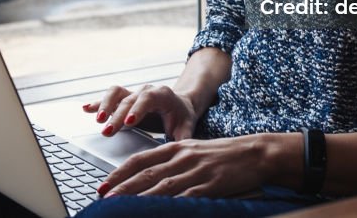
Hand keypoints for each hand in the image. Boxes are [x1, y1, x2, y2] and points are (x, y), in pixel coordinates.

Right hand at [82, 83, 198, 140]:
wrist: (179, 104)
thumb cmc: (182, 116)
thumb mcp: (186, 126)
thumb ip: (183, 138)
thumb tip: (181, 151)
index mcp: (161, 94)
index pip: (147, 99)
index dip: (137, 109)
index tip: (128, 122)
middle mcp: (145, 91)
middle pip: (128, 100)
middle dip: (117, 115)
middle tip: (108, 131)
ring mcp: (133, 93)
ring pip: (116, 93)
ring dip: (105, 105)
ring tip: (97, 120)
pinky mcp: (124, 99)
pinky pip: (110, 97)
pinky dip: (98, 103)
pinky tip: (86, 109)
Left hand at [98, 136, 271, 197]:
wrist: (253, 153)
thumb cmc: (222, 154)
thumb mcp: (193, 152)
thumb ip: (172, 162)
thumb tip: (149, 178)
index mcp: (176, 147)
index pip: (140, 159)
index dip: (120, 172)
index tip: (104, 183)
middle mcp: (182, 157)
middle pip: (146, 173)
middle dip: (121, 186)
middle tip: (102, 197)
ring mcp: (195, 171)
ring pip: (160, 186)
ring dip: (138, 197)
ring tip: (120, 206)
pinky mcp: (209, 185)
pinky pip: (184, 196)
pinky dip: (168, 205)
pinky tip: (155, 211)